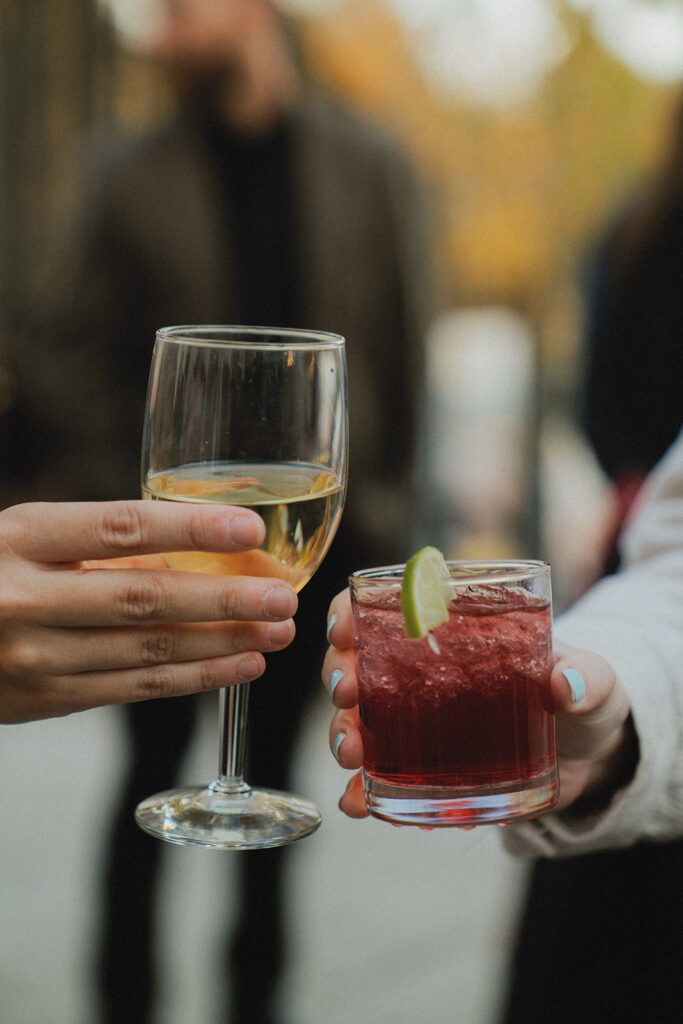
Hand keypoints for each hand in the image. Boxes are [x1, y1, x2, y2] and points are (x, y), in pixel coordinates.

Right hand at [0, 500, 296, 722]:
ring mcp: (32, 658)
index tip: (251, 527)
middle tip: (283, 595)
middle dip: (224, 599)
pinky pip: (133, 690)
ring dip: (222, 643)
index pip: (119, 529)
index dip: (190, 528)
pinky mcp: (43, 701)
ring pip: (146, 652)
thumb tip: (202, 548)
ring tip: (275, 631)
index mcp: (20, 537)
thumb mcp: (26, 536)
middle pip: (143, 599)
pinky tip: (239, 665)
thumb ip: (99, 544)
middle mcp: (22, 598)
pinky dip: (194, 679)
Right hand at [322, 590, 633, 818]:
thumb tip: (567, 682)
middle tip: (347, 694)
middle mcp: (418, 673)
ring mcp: (415, 723)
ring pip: (357, 720)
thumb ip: (588, 678)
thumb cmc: (582, 697)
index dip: (350, 611)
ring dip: (343, 733)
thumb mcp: (593, 680)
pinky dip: (363, 793)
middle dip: (339, 676)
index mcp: (450, 631)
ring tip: (351, 753)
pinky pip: (380, 781)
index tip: (344, 626)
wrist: (590, 758)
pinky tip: (358, 803)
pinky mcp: (423, 771)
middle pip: (356, 662)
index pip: (383, 607)